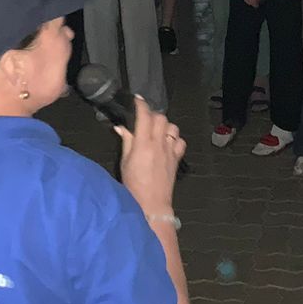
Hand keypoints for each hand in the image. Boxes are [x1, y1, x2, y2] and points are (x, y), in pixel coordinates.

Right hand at [116, 98, 183, 216]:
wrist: (152, 204)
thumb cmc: (134, 185)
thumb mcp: (125, 162)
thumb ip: (126, 142)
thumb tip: (121, 128)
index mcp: (143, 144)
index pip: (145, 116)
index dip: (141, 105)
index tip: (137, 99)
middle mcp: (159, 144)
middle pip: (160, 118)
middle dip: (152, 114)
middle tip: (144, 118)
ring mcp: (170, 151)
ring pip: (173, 127)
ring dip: (165, 125)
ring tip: (157, 130)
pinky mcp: (177, 159)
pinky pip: (180, 141)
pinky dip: (175, 138)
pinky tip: (168, 143)